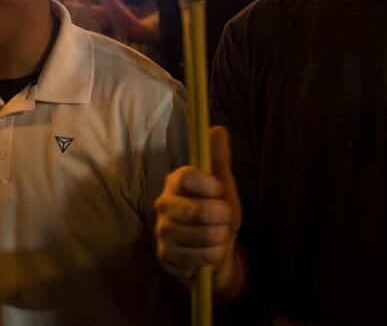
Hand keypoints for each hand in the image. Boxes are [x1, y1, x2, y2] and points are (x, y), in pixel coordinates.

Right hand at [154, 126, 241, 286]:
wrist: (212, 251)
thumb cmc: (216, 214)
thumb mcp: (222, 186)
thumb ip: (218, 159)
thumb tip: (217, 128)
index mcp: (175, 182)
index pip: (187, 177)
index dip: (209, 186)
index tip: (219, 191)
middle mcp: (163, 204)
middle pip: (199, 210)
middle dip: (223, 217)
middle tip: (224, 219)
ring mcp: (162, 231)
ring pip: (204, 235)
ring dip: (221, 238)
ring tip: (218, 236)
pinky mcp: (165, 255)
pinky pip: (200, 257)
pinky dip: (213, 256)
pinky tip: (209, 252)